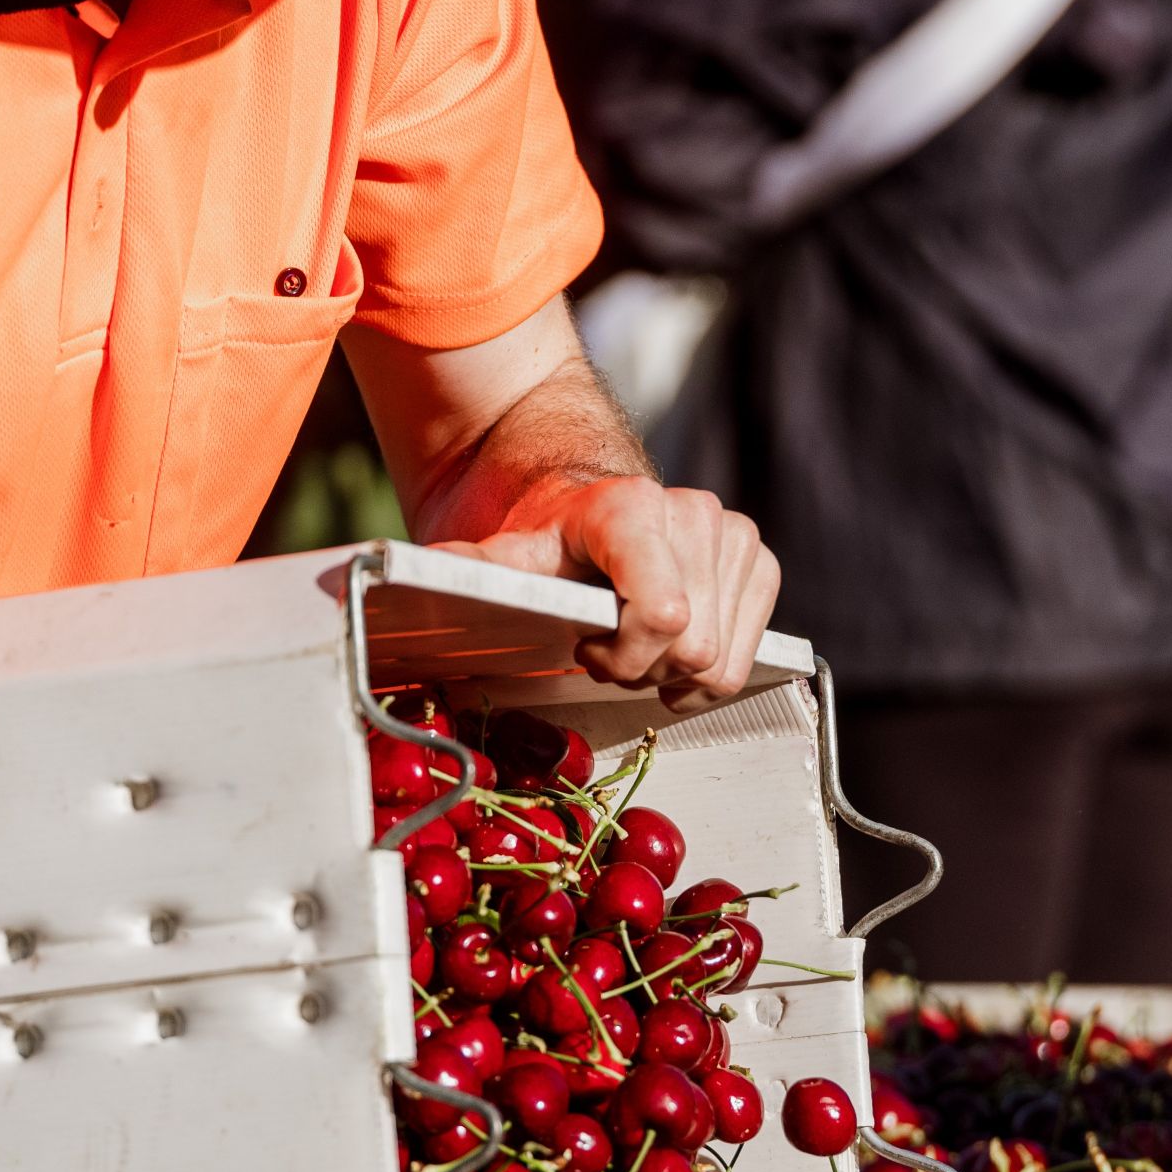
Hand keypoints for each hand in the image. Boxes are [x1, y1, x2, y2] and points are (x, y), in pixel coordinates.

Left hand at [443, 475, 781, 712]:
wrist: (588, 497)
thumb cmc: (547, 536)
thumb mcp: (505, 553)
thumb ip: (470, 567)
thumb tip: (414, 572)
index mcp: (633, 510)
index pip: (663, 615)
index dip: (625, 656)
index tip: (587, 646)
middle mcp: (694, 514)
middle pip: (689, 651)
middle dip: (642, 669)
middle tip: (603, 651)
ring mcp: (734, 536)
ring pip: (720, 660)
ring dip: (673, 673)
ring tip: (633, 645)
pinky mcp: (758, 562)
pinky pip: (748, 654)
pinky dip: (708, 668)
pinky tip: (668, 645)